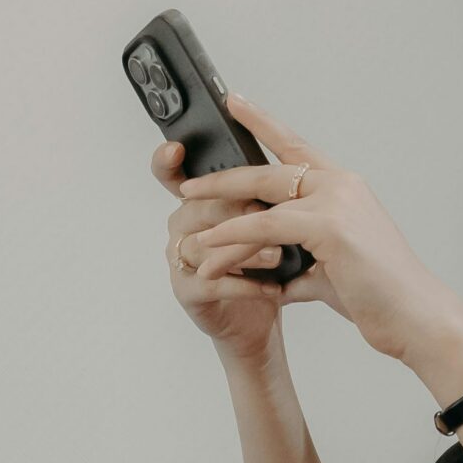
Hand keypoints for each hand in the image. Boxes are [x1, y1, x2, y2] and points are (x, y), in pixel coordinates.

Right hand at [154, 138, 287, 356]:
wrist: (263, 315)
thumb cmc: (266, 263)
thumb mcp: (274, 220)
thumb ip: (270, 193)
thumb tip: (295, 165)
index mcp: (202, 201)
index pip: (176, 173)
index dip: (168, 160)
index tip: (175, 148)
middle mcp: (185, 225)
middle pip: (198, 205)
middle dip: (234, 208)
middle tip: (265, 213)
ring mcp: (182, 259)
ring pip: (202, 244)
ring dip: (243, 249)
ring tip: (277, 256)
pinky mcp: (188, 291)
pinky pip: (210, 282)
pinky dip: (245, 284)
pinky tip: (272, 287)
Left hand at [177, 95, 462, 366]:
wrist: (415, 317)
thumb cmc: (381, 296)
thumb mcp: (333, 273)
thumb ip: (305, 267)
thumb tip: (279, 281)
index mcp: (344, 188)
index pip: (297, 147)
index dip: (264, 124)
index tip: (236, 103)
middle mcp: (341, 185)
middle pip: (270, 168)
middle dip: (224, 176)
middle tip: (189, 183)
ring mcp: (336, 201)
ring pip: (262, 196)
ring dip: (220, 210)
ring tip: (190, 231)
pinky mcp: (329, 225)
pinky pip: (266, 226)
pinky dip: (234, 237)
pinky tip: (211, 248)